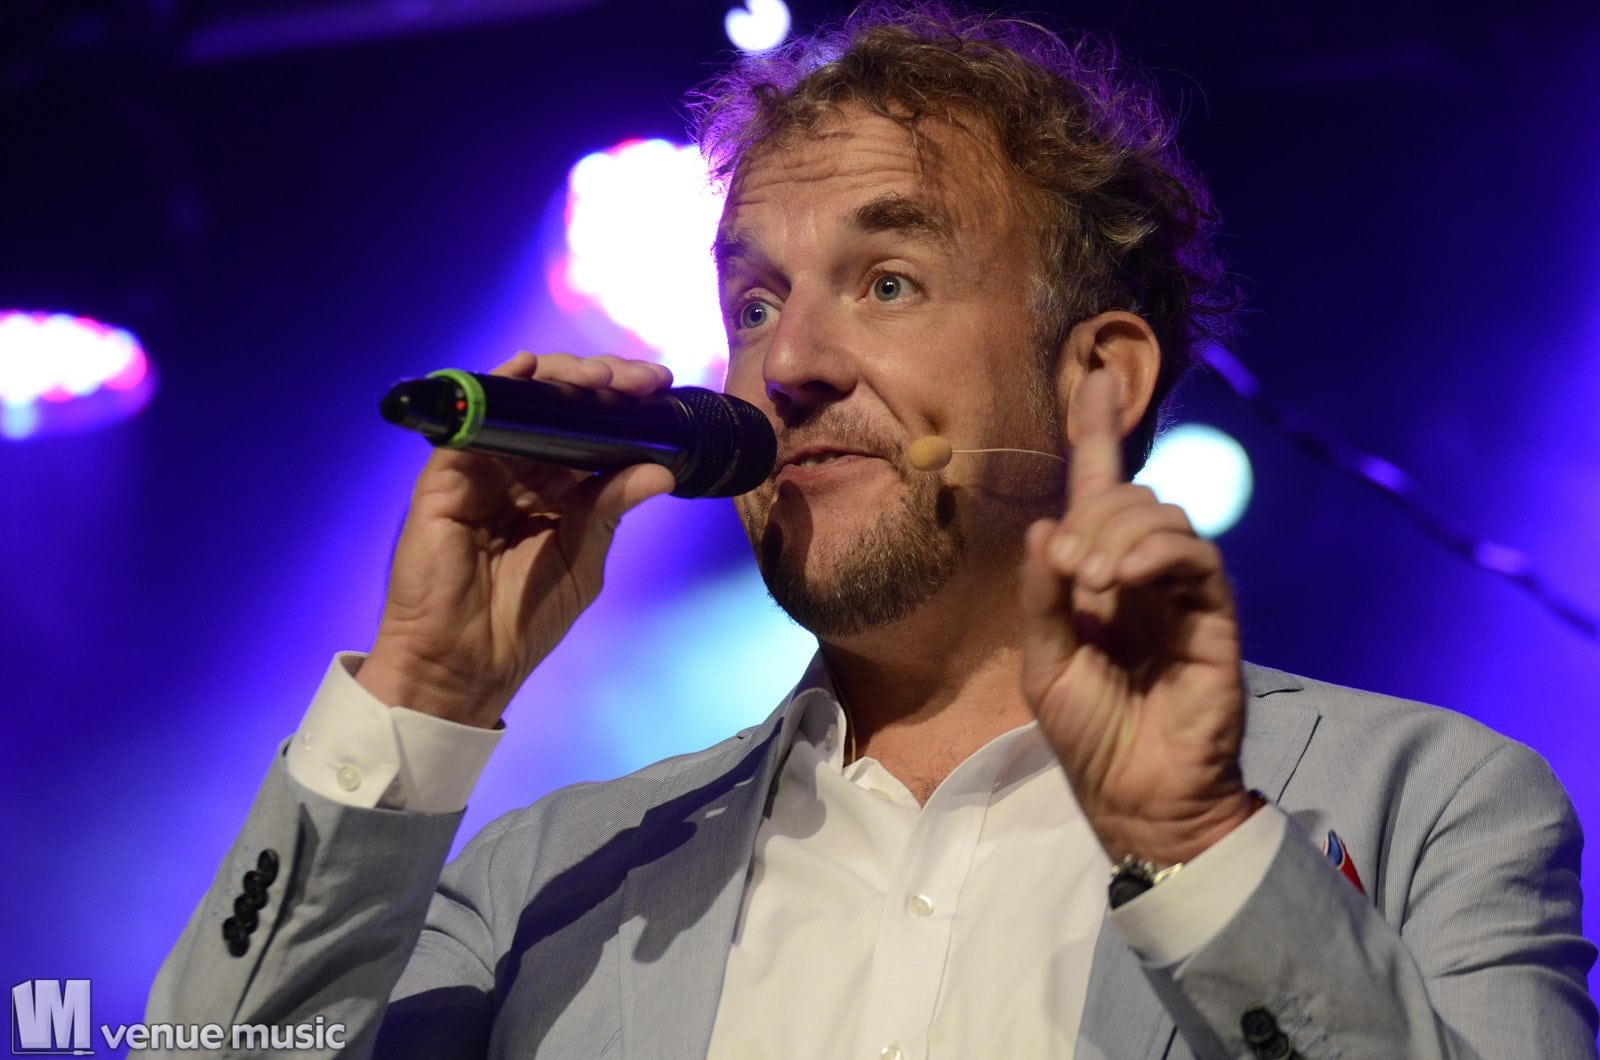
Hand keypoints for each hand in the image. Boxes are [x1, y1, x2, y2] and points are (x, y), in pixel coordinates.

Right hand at [359, 352, 677, 727]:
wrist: (468, 664)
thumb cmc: (523, 619)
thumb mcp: (582, 558)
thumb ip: (611, 509)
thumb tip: (661, 469)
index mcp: (553, 487)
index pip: (588, 427)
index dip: (623, 403)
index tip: (662, 389)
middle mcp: (516, 468)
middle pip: (556, 403)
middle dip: (602, 381)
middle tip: (643, 380)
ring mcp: (479, 468)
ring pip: (517, 400)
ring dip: (562, 378)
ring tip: (603, 379)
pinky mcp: (444, 478)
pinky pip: (468, 421)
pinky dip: (497, 389)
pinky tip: (529, 371)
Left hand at [1019, 370, 1254, 864]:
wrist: (1139, 797)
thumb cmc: (1090, 735)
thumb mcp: (1044, 663)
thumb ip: (1042, 596)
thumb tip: (1049, 525)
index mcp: (1099, 579)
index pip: (1101, 490)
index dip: (1098, 432)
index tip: (1091, 375)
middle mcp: (1143, 574)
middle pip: (1130, 497)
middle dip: (1094, 516)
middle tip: (1072, 574)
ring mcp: (1183, 592)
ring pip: (1164, 516)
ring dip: (1119, 535)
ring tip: (1092, 585)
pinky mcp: (1216, 614)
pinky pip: (1196, 554)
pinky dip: (1156, 552)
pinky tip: (1123, 580)